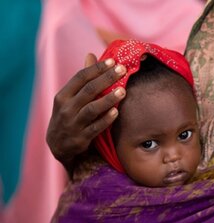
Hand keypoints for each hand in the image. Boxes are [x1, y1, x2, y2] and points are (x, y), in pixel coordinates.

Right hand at [46, 53, 126, 172]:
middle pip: (88, 90)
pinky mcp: (81, 138)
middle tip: (122, 70)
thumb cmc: (69, 115)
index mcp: (63, 96)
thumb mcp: (69, 98)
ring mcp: (73, 124)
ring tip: (123, 91)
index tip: (113, 61)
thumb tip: (91, 55)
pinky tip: (116, 111)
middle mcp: (66, 109)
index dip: (97, 68)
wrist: (59, 145)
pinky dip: (105, 119)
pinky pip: (95, 128)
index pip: (80, 77)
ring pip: (92, 109)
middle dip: (106, 78)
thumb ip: (82, 79)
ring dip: (108, 99)